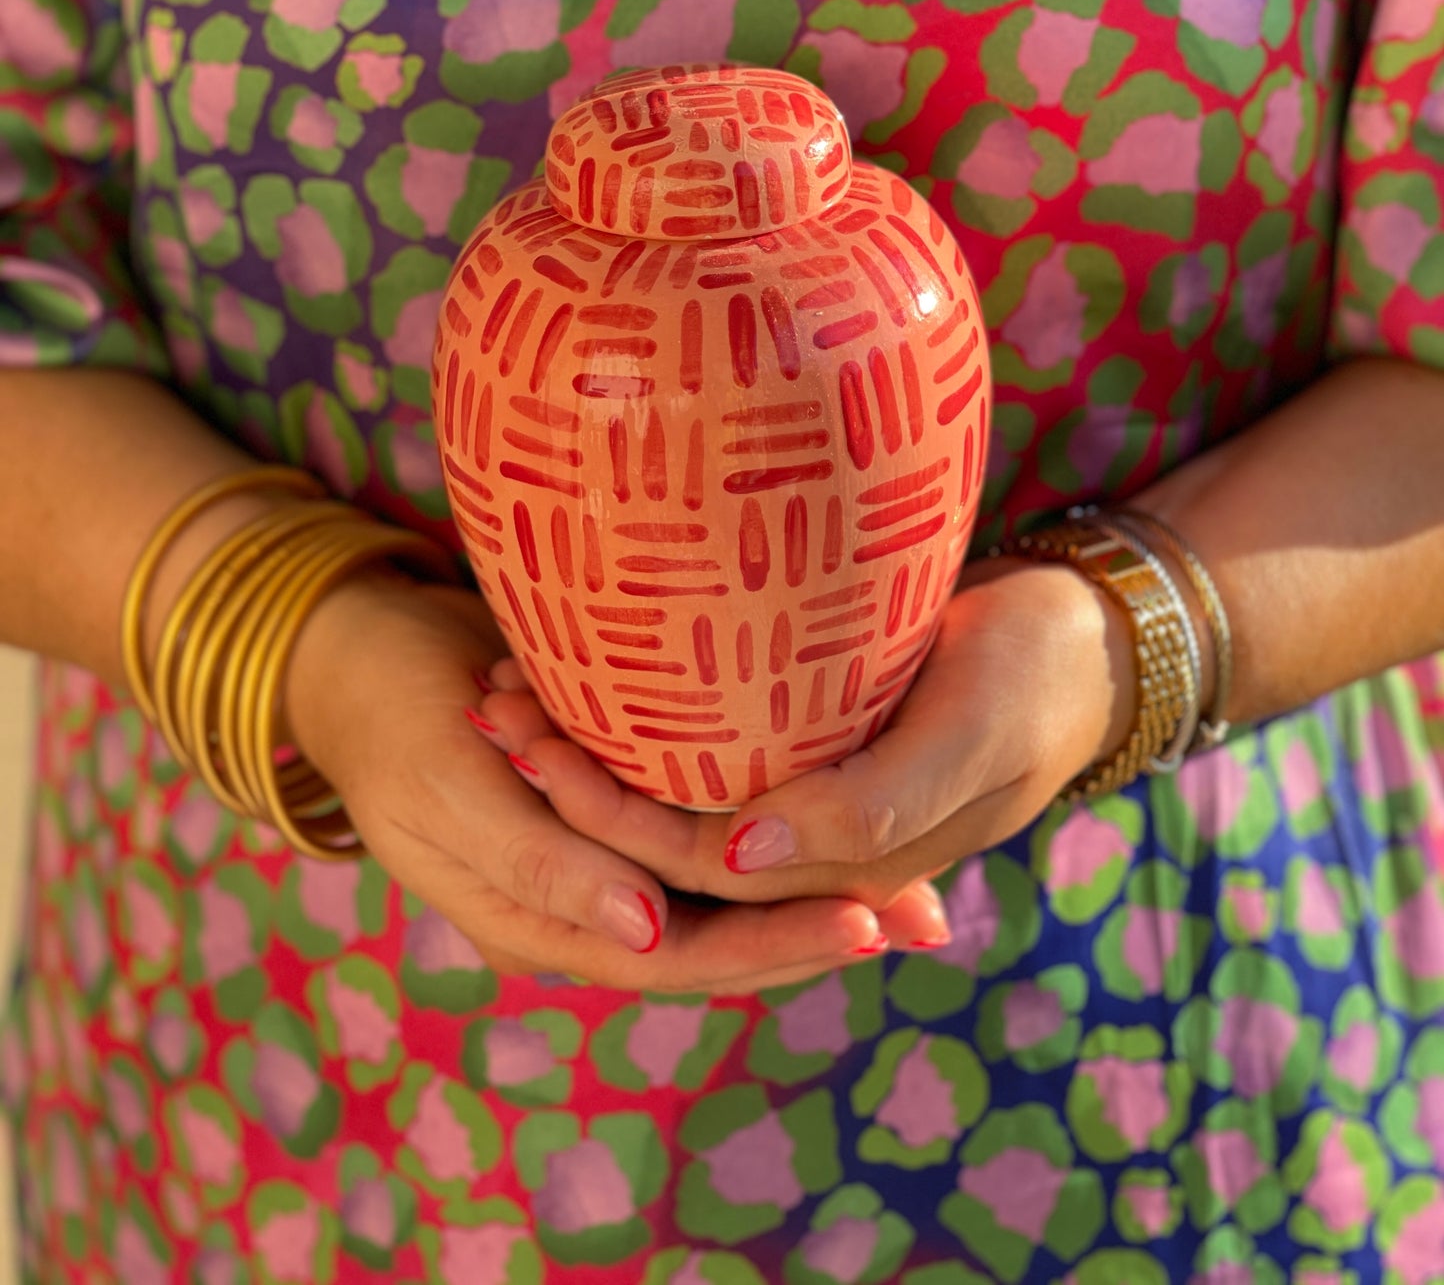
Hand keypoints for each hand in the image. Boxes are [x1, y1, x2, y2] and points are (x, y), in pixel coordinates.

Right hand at [283, 569, 952, 992]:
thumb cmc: (392, 715)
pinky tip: (832, 799)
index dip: (773, 945)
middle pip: (717, 933)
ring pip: (719, 884)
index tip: (867, 921)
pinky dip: (764, 821)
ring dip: (804, 878)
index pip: (679, 957)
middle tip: (925, 911)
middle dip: (816, 923)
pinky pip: (700, 825)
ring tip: (908, 871)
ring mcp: (596, 851)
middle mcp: (581, 900)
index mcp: (537, 922)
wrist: (354, 650)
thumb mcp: (451, 790)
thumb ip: (542, 865)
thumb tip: (648, 934)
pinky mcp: (611, 795)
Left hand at [475, 559, 1129, 910]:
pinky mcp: (807, 739)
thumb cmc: (1031, 682)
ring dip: (593, 750)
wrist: (1084, 637)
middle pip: (662, 835)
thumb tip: (738, 854)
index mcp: (842, 863)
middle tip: (496, 704)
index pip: (691, 867)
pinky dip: (640, 718)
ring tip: (512, 684)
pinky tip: (584, 665)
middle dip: (573, 781)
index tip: (528, 744)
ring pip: (674, 792)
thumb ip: (866, 808)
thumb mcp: (965, 740)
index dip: (602, 817)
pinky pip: (705, 747)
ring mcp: (806, 792)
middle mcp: (808, 841)